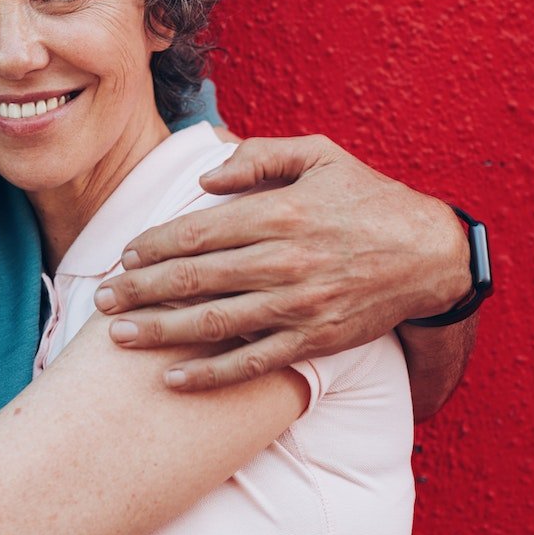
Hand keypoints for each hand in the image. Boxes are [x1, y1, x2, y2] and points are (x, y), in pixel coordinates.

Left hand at [96, 134, 471, 388]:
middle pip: (195, 279)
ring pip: (214, 323)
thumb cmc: (369, 198)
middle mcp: (284, 261)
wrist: (430, 254)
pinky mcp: (314, 341)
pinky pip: (253, 362)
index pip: (198, 232)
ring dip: (160, 332)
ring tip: (119, 336)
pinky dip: (210, 374)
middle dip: (141, 290)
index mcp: (280, 213)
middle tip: (103, 299)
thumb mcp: (320, 155)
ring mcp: (298, 306)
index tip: (125, 255)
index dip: (155, 246)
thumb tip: (205, 179)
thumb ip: (259, 157)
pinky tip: (172, 379)